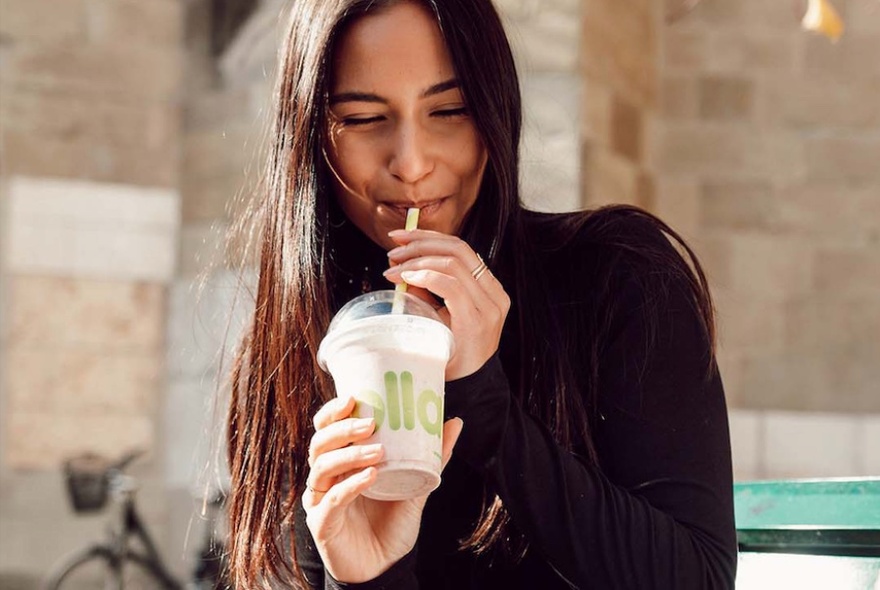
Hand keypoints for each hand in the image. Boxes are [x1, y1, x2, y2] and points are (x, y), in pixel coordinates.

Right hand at [302, 396, 462, 582]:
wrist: (386, 567)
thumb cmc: (392, 523)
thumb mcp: (415, 485)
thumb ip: (432, 456)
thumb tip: (454, 421)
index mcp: (341, 461)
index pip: (326, 428)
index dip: (333, 411)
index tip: (354, 396)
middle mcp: (325, 477)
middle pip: (319, 443)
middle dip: (341, 429)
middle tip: (370, 423)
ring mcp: (320, 500)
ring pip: (322, 467)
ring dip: (349, 455)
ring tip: (378, 452)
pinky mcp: (322, 524)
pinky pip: (330, 500)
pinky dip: (349, 485)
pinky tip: (370, 477)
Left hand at [384, 229, 510, 379]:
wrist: (467, 390)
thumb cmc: (450, 353)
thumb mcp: (438, 314)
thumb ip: (426, 289)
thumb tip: (401, 266)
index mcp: (489, 289)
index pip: (461, 248)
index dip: (429, 236)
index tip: (401, 237)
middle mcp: (494, 294)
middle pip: (458, 249)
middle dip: (421, 242)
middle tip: (393, 249)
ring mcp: (489, 307)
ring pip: (453, 263)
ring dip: (417, 260)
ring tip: (393, 267)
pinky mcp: (477, 321)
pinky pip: (451, 286)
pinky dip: (426, 276)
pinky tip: (407, 278)